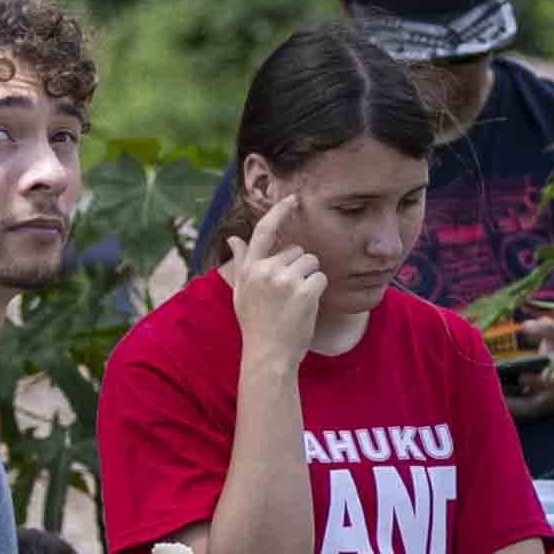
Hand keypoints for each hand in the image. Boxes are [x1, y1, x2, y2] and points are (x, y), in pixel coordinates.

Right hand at [221, 225, 330, 363]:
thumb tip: (232, 238)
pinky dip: (318, 291)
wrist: (269, 355)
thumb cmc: (256, 324)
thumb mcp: (242, 291)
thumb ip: (241, 262)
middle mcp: (265, 270)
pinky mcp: (304, 291)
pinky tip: (306, 307)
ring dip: (309, 279)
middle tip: (288, 295)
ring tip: (295, 302)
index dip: (279, 212)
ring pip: (311, 263)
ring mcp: (285, 280)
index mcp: (250, 269)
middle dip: (299, 267)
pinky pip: (321, 278)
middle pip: (297, 250)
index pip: (264, 231)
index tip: (293, 199)